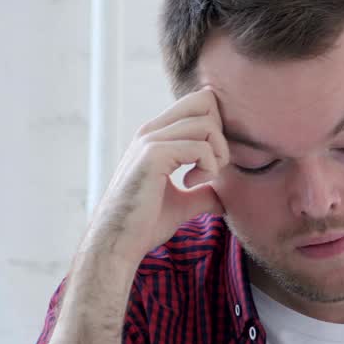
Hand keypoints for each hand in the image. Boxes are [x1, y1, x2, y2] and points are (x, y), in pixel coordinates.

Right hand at [84, 87, 230, 264]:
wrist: (119, 242)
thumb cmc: (145, 224)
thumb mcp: (182, 204)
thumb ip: (202, 194)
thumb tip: (224, 199)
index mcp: (158, 136)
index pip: (199, 103)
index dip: (218, 128)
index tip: (212, 161)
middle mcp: (153, 131)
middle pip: (206, 101)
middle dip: (222, 134)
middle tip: (213, 166)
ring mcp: (150, 140)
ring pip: (207, 124)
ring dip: (217, 154)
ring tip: (203, 178)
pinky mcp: (153, 155)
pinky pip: (200, 148)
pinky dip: (208, 168)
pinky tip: (192, 183)